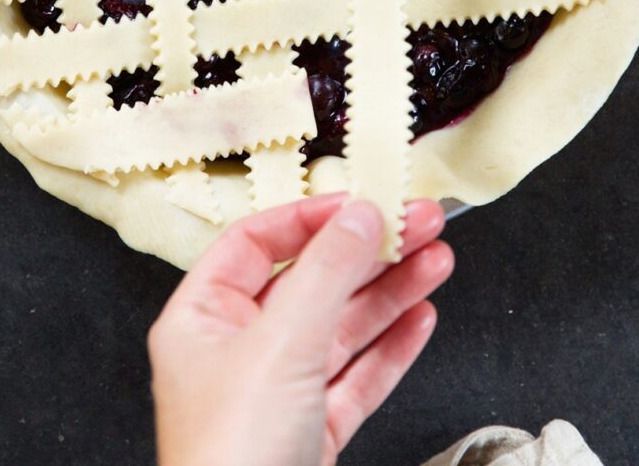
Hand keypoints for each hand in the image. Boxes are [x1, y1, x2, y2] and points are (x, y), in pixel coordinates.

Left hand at [150, 195, 453, 465]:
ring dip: (391, 293)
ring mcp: (275, 394)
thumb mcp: (280, 345)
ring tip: (438, 260)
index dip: (312, 217)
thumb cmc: (231, 457)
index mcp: (201, 319)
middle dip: (368, 252)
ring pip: (341, 328)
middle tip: (420, 223)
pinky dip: (391, 347)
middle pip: (310, 282)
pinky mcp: (310, 433)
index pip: (256, 243)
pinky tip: (421, 318)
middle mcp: (235, 352)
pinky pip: (356, 377)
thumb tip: (358, 215)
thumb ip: (326, 274)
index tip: (362, 199)